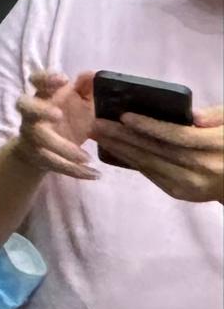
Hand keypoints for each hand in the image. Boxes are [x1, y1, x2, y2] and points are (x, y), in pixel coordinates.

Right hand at [12, 69, 98, 179]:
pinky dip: (74, 171)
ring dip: (62, 148)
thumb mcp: (79, 104)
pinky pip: (53, 163)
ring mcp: (32, 136)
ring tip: (86, 157)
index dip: (45, 78)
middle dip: (39, 109)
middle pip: (24, 105)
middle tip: (57, 115)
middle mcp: (33, 114)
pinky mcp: (38, 156)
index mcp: (44, 96)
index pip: (37, 81)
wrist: (45, 150)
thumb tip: (92, 74)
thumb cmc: (65, 120)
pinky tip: (94, 175)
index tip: (63, 79)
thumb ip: (87, 90)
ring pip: (39, 139)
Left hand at [92, 100, 223, 202]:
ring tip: (99, 135)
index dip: (149, 127)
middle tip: (97, 123)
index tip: (124, 116)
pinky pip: (151, 174)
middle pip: (157, 150)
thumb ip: (215, 115)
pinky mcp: (180, 193)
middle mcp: (203, 167)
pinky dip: (131, 161)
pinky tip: (114, 149)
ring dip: (120, 149)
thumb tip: (192, 115)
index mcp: (216, 145)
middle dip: (124, 137)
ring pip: (150, 164)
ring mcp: (190, 184)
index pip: (178, 136)